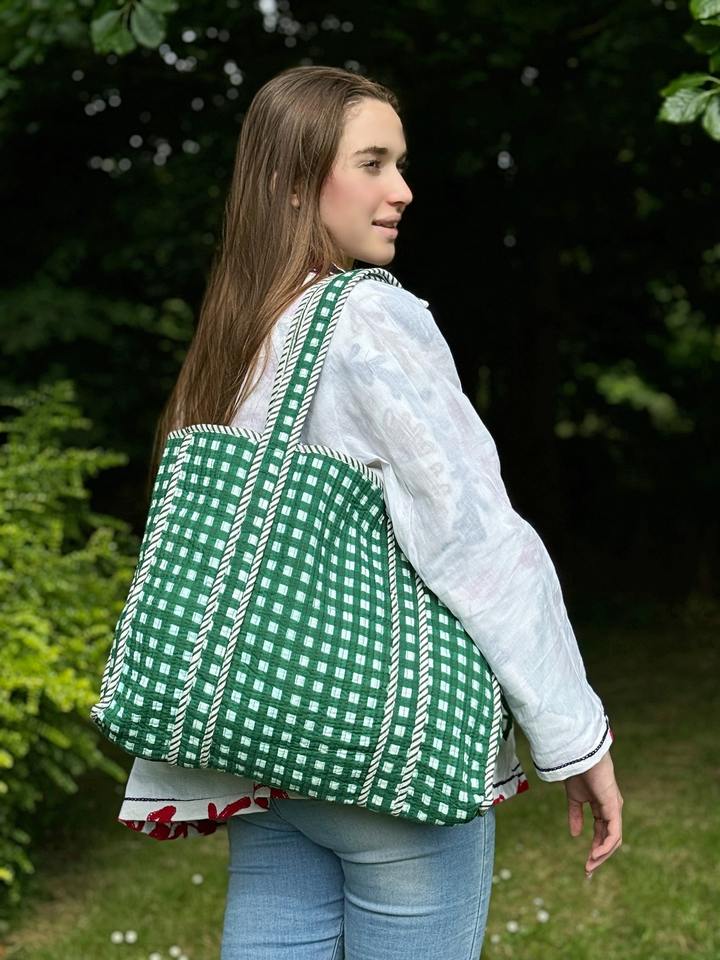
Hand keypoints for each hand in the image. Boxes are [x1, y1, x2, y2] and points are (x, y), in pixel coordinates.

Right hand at [563, 750, 622, 877]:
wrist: (580, 756)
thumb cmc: (578, 772)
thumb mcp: (574, 799)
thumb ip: (576, 816)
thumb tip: (575, 835)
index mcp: (603, 808)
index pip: (602, 834)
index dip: (595, 850)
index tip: (585, 866)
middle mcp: (612, 811)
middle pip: (610, 841)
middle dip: (599, 858)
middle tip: (587, 871)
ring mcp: (615, 810)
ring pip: (614, 840)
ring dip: (602, 855)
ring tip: (589, 865)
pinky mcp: (614, 807)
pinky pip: (614, 833)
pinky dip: (606, 846)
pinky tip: (595, 853)